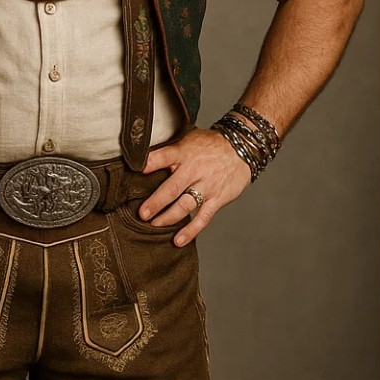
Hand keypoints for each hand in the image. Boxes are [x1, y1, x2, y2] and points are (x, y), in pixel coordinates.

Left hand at [137, 127, 251, 246]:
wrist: (242, 148)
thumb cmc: (211, 145)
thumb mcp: (190, 139)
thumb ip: (171, 150)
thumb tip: (144, 159)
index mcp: (185, 152)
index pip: (164, 156)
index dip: (150, 163)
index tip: (137, 171)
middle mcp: (195, 169)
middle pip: (172, 188)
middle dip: (155, 202)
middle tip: (142, 214)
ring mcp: (207, 185)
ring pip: (185, 205)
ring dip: (168, 217)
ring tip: (154, 225)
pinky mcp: (217, 198)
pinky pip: (203, 217)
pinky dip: (190, 230)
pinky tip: (178, 240)